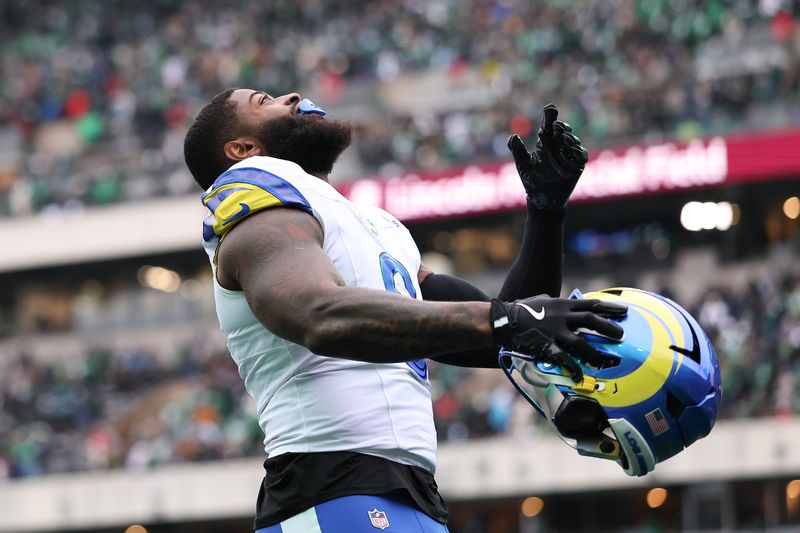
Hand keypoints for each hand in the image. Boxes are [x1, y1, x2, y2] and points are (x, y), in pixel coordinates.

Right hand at [490, 296, 626, 380]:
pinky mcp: (546, 346)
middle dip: (608, 328)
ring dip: (595, 352)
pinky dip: (573, 367)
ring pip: (581, 343)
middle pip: (591, 321)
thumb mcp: (542, 299)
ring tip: (606, 360)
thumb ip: (556, 302)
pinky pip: (563, 358)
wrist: (503, 320)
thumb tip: (564, 302)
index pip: (591, 304)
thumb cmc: (522, 309)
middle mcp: (561, 317)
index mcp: (562, 304)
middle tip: (622, 336)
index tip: (625, 311)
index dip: (609, 308)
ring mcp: (554, 332)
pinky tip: (580, 375)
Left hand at [507, 103, 588, 210]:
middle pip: (563, 130)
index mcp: (546, 142)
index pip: (549, 125)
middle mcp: (559, 145)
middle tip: (557, 127)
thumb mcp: (523, 165)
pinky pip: (581, 155)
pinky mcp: (577, 165)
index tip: (550, 108)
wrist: (542, 199)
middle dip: (561, 127)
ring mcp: (569, 154)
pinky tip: (572, 150)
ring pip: (573, 141)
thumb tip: (513, 136)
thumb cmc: (532, 181)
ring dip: (570, 138)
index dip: (550, 116)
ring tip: (564, 138)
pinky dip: (578, 151)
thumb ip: (518, 151)